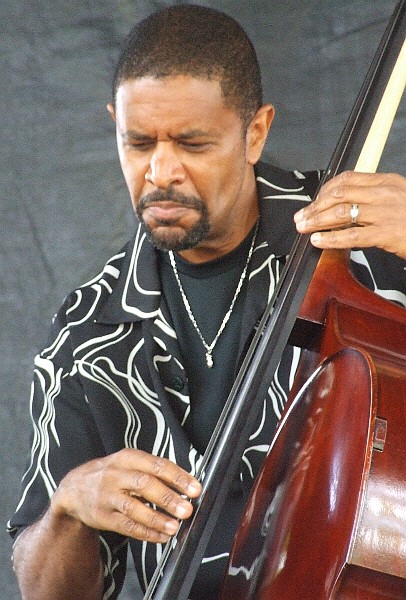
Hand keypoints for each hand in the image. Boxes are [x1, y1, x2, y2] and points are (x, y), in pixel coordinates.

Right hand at [50, 449, 201, 543]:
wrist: (73, 489)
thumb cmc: (111, 474)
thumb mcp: (129, 463)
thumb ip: (154, 471)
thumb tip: (186, 484)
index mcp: (127, 457)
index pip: (157, 465)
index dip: (178, 477)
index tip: (195, 488)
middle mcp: (116, 474)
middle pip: (145, 484)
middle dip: (168, 498)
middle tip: (187, 509)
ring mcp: (107, 496)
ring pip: (134, 508)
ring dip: (156, 518)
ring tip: (174, 526)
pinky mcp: (102, 516)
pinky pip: (126, 526)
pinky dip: (145, 533)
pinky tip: (160, 536)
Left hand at [294, 171, 405, 259]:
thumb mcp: (398, 199)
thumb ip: (374, 198)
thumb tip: (346, 205)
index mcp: (387, 181)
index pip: (347, 179)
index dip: (325, 190)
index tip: (313, 201)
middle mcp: (384, 193)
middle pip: (339, 194)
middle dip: (315, 206)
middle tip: (300, 217)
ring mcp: (385, 212)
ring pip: (341, 212)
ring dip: (317, 221)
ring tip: (303, 228)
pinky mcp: (386, 233)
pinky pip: (351, 235)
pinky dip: (330, 238)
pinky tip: (318, 241)